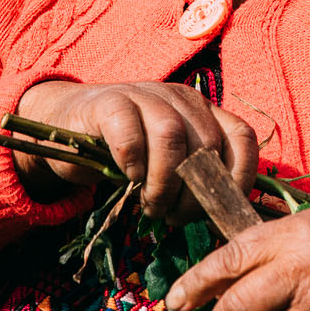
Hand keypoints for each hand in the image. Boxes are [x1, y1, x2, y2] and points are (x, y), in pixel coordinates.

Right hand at [13, 80, 259, 219]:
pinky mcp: (109, 101)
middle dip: (194, 191)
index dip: (239, 175)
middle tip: (174, 216)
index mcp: (202, 111)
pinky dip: (133, 162)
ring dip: (164, 181)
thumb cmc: (125, 152)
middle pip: (206, 142)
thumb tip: (221, 213)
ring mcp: (144, 94)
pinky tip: (129, 177)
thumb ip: (194, 177)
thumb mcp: (167, 164)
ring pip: (171, 134)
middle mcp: (179, 98)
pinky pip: (129, 132)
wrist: (68, 123)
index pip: (241, 136)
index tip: (221, 208)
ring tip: (152, 205)